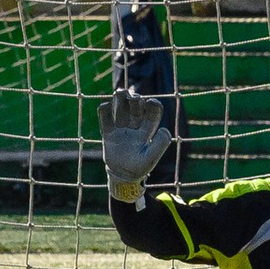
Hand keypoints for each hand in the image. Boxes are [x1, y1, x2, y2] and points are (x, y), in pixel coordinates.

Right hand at [99, 89, 172, 203]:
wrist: (122, 177)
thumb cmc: (139, 168)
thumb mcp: (151, 159)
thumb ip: (160, 145)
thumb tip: (165, 129)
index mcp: (148, 129)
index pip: (153, 112)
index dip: (153, 105)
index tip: (150, 102)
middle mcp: (135, 126)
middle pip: (136, 107)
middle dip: (135, 99)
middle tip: (133, 98)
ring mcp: (121, 128)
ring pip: (121, 108)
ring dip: (120, 99)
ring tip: (119, 92)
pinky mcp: (108, 132)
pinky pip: (105, 118)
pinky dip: (104, 110)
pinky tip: (105, 107)